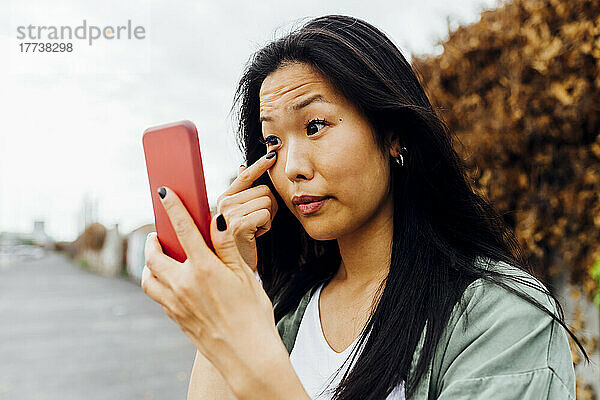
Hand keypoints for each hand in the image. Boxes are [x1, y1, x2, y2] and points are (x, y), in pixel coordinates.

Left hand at [141, 182, 288, 397]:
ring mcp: (175, 303)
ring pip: (148, 277)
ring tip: (159, 256)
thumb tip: (216, 219)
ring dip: (149, 262)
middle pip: (154, 254)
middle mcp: (184, 284)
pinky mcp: (174, 317)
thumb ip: (227, 246)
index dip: (172, 207)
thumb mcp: (245, 276)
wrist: (247, 355)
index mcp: (204, 269)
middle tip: (157, 233)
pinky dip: (155, 280)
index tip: (163, 192)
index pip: (183, 228)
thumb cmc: (253, 314)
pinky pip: (156, 294)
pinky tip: (169, 279)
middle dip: (151, 240)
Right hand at [216, 146, 279, 271]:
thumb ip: (242, 194)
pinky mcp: (237, 225)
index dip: (260, 165)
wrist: (235, 272)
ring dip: (269, 218)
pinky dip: (267, 226)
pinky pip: (266, 214)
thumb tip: (242, 166)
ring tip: (255, 231)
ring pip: (267, 202)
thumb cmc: (240, 245)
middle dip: (270, 207)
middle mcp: (223, 203)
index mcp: (224, 199)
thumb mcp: (240, 216)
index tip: (273, 154)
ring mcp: (228, 214)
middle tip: (259, 224)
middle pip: (264, 190)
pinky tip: (256, 236)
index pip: (245, 175)